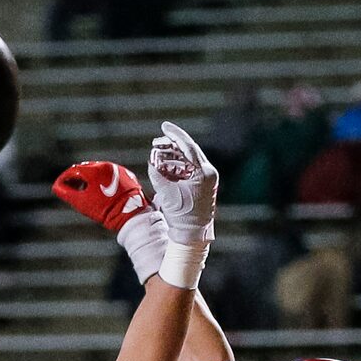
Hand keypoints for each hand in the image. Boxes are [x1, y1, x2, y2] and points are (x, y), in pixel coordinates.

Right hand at [51, 161, 150, 231]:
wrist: (131, 215)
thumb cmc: (105, 211)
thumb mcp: (82, 203)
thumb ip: (66, 193)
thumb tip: (56, 187)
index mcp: (94, 170)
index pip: (73, 170)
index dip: (64, 178)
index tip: (59, 186)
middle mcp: (106, 165)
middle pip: (85, 168)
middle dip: (75, 177)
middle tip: (69, 187)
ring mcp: (117, 169)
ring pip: (98, 171)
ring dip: (88, 178)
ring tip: (82, 190)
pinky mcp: (125, 174)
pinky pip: (109, 175)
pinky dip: (100, 180)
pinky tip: (98, 190)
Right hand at [148, 121, 216, 245]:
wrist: (192, 235)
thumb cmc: (181, 216)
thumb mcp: (166, 193)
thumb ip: (157, 174)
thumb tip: (152, 160)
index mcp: (204, 173)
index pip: (189, 147)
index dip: (175, 135)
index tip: (163, 126)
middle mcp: (209, 173)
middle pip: (189, 151)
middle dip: (172, 145)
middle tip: (158, 140)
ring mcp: (207, 178)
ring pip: (189, 159)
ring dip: (173, 156)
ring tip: (158, 154)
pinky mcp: (203, 184)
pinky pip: (190, 168)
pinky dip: (177, 165)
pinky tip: (165, 165)